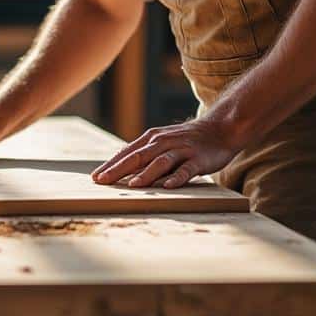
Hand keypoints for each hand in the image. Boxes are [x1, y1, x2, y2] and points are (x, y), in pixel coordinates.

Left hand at [91, 117, 239, 188]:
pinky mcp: (198, 159)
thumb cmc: (186, 141)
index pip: (127, 153)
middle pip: (138, 157)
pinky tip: (168, 187)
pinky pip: (186, 170)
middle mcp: (163, 142)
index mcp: (151, 139)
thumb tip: (122, 171)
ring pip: (160, 162)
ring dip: (146, 174)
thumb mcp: (162, 143)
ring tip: (132, 185)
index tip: (95, 177)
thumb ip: (145, 156)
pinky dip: (176, 178)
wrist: (220, 129)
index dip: (111, 165)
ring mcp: (181, 150)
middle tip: (102, 181)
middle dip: (118, 169)